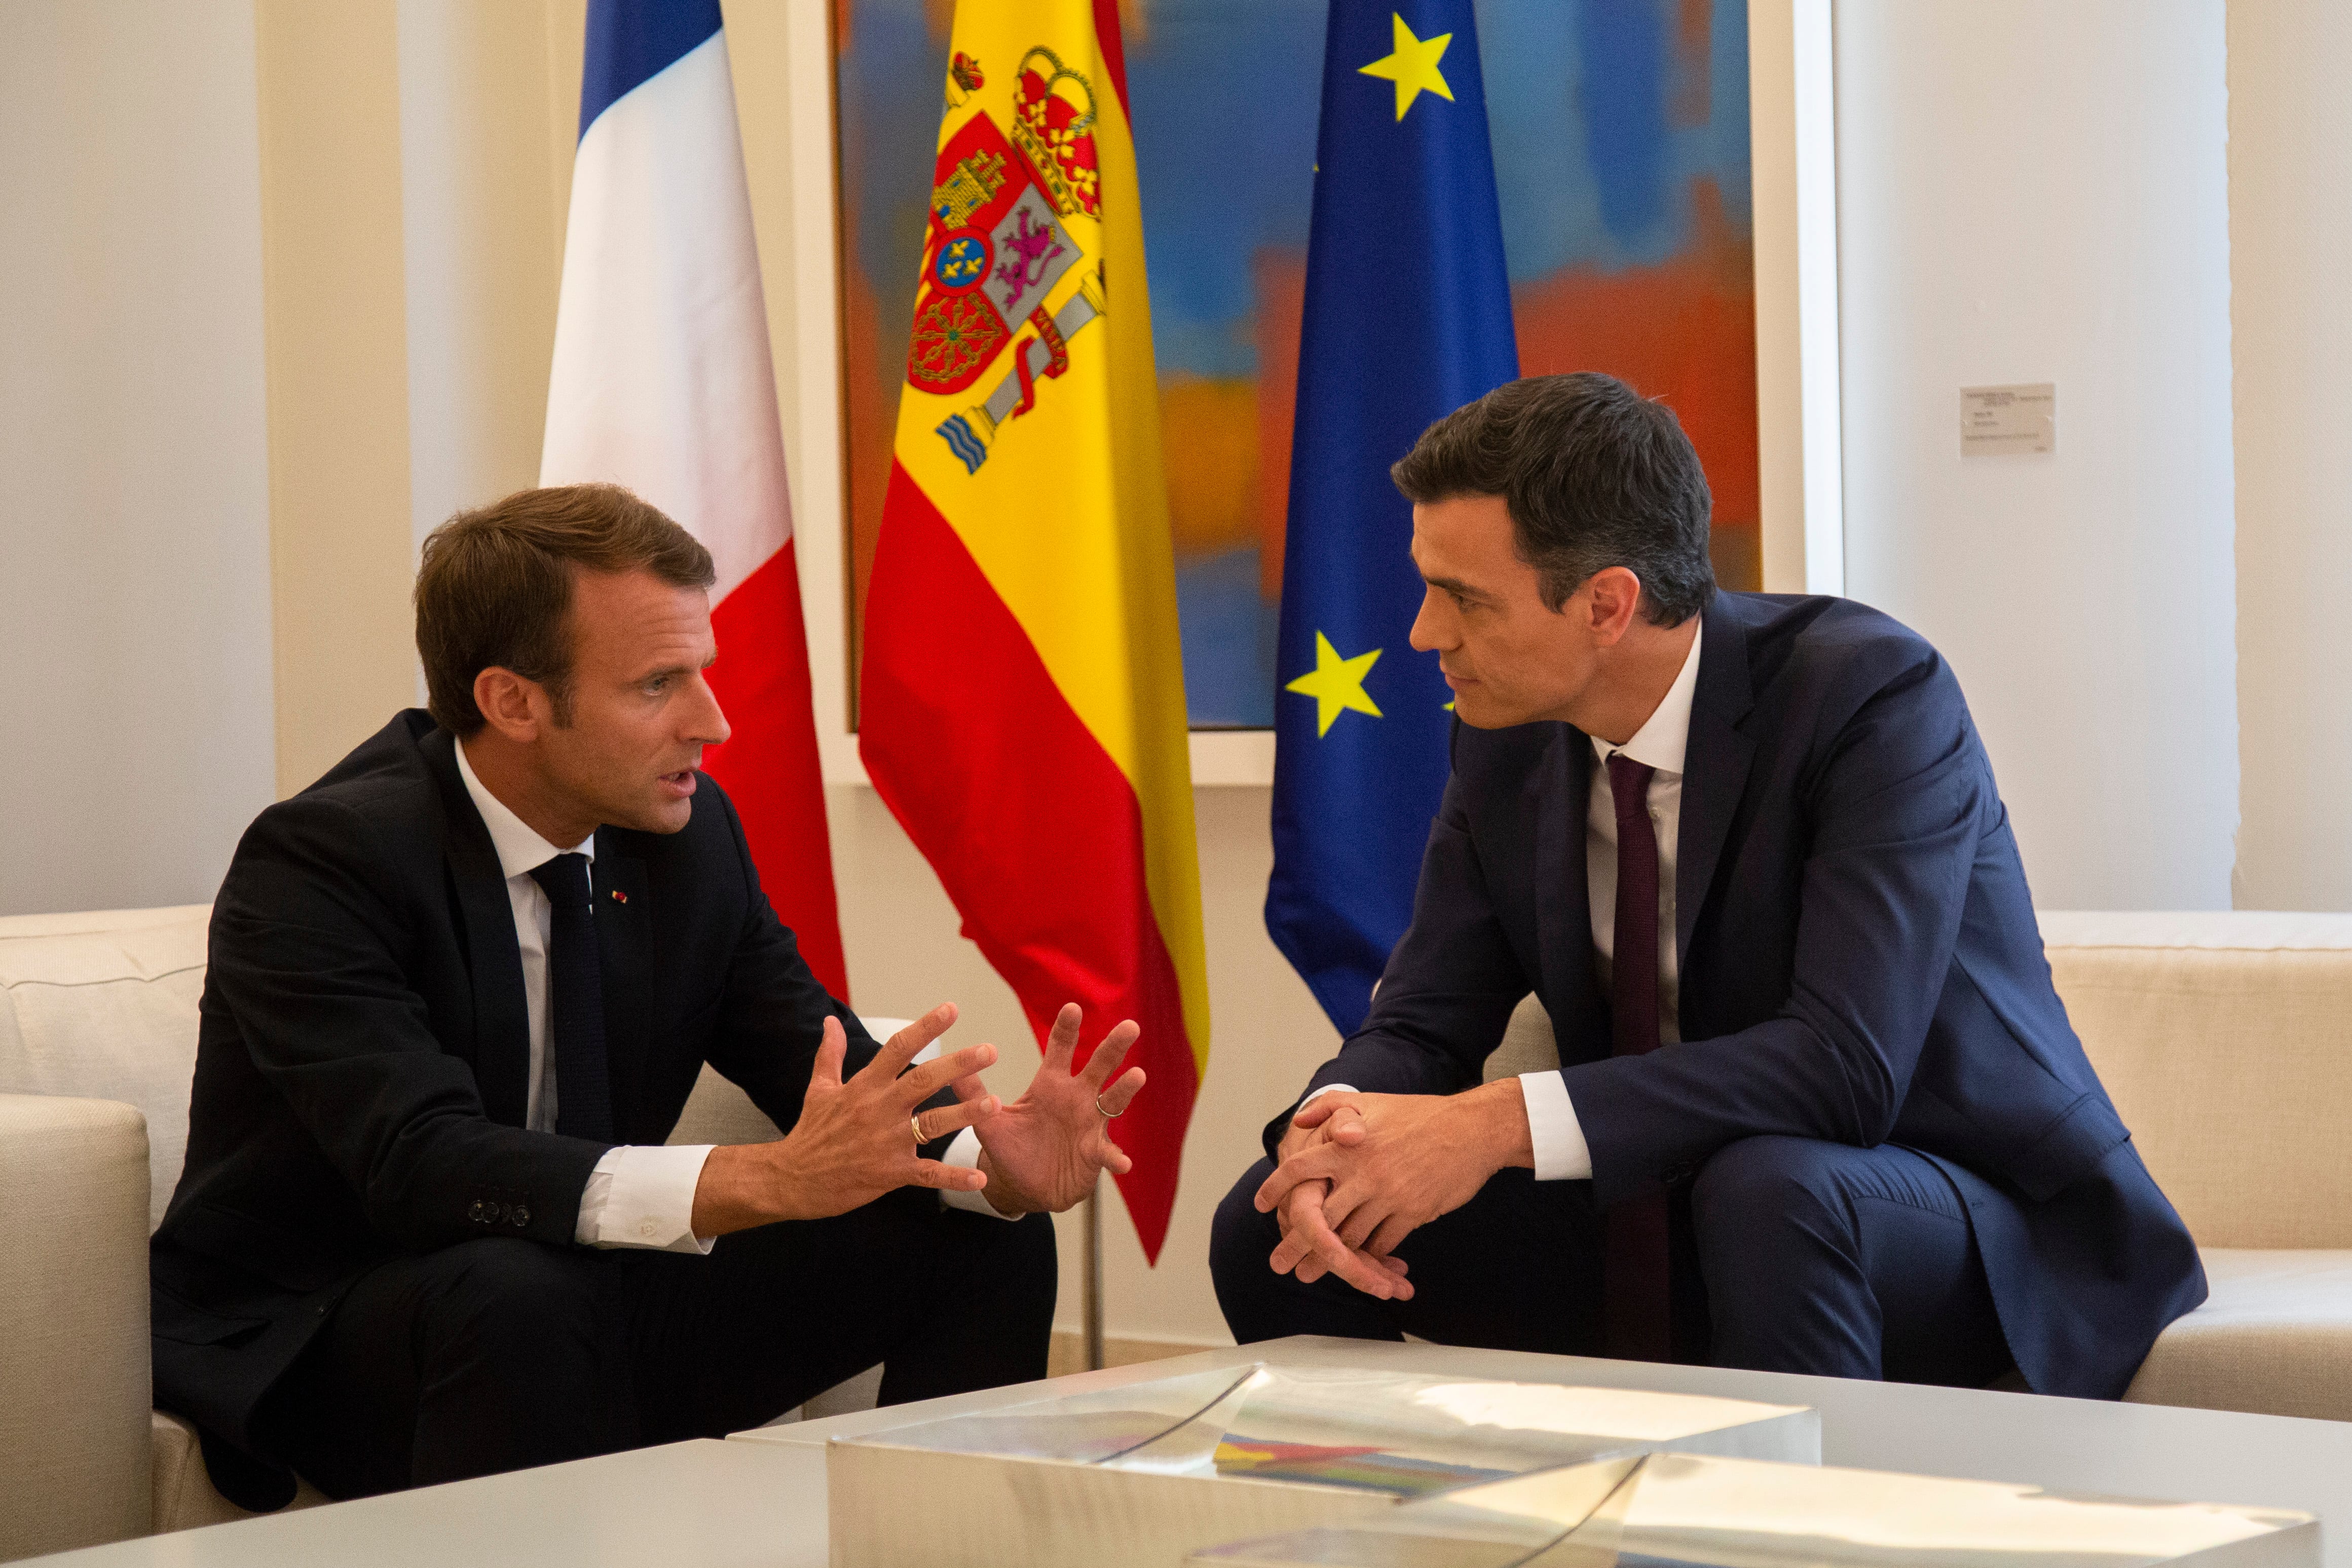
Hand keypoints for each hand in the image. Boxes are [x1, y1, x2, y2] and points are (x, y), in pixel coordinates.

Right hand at [690, 1006, 999, 1236]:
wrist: (793, 1179)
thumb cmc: (811, 1133)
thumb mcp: (820, 1089)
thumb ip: (831, 1054)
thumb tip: (830, 1020)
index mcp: (865, 1086)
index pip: (898, 1049)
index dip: (926, 1027)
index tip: (951, 1009)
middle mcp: (879, 1110)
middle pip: (923, 1080)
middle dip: (958, 1065)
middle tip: (990, 1051)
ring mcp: (887, 1142)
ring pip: (932, 1124)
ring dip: (965, 1114)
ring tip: (995, 1104)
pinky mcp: (891, 1173)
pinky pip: (928, 1174)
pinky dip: (954, 1178)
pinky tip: (980, 1178)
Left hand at [962, 1003, 1145, 1214]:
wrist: (1025, 1185)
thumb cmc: (1012, 1148)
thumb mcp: (990, 1122)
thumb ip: (974, 1096)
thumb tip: (952, 1068)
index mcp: (1051, 1085)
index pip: (1061, 1049)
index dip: (1067, 1029)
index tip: (1072, 1007)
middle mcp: (1076, 1098)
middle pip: (1098, 1066)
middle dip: (1113, 1046)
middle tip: (1129, 1026)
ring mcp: (1090, 1124)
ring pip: (1112, 1101)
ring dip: (1125, 1088)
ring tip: (1138, 1075)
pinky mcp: (1095, 1153)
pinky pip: (1108, 1153)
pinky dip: (1116, 1157)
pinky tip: (1124, 1163)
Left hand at [1257, 1080, 1530, 1291]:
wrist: (1472, 1130)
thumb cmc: (1419, 1114)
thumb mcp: (1370, 1101)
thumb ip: (1330, 1107)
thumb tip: (1298, 1121)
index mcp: (1346, 1144)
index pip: (1299, 1169)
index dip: (1275, 1188)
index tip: (1261, 1206)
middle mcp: (1362, 1172)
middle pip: (1319, 1216)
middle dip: (1295, 1244)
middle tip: (1279, 1262)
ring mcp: (1388, 1195)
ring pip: (1350, 1237)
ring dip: (1329, 1258)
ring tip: (1312, 1272)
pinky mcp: (1413, 1213)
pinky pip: (1383, 1243)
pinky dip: (1369, 1255)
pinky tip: (1361, 1261)